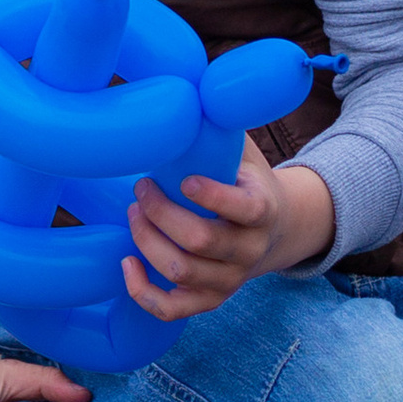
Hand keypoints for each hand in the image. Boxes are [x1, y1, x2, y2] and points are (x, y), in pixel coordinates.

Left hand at [123, 147, 335, 323]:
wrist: (276, 230)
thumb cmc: (247, 181)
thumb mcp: (244, 152)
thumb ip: (220, 127)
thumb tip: (185, 91)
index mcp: (263, 209)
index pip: (244, 208)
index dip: (212, 195)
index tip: (184, 179)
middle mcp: (250, 249)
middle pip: (200, 240)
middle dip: (160, 213)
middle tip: (141, 189)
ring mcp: (230, 279)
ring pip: (181, 272)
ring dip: (147, 241)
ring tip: (133, 213)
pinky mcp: (210, 299)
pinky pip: (173, 310)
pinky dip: (142, 291)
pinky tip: (126, 262)